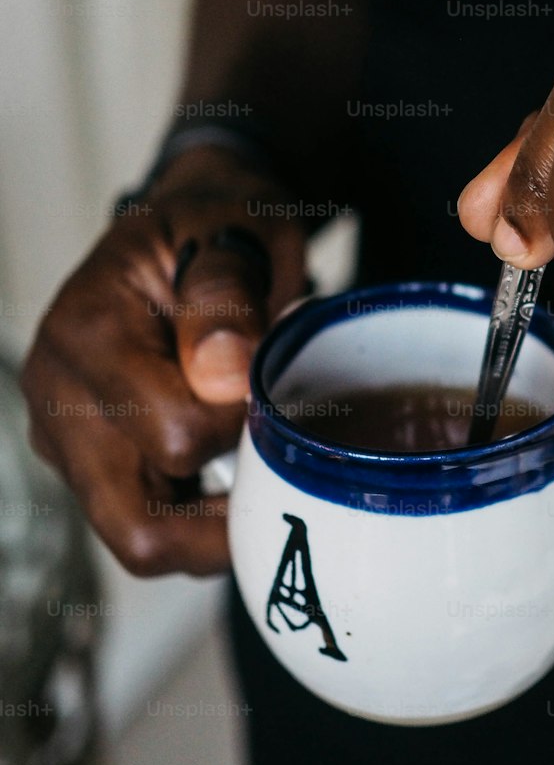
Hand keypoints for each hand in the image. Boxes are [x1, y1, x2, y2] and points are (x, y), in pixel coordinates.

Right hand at [20, 147, 306, 574]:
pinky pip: (144, 522)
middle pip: (136, 525)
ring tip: (261, 465)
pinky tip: (235, 467)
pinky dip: (198, 515)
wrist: (192, 225)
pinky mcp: (86, 460)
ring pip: (138, 539)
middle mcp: (59, 396)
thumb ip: (227, 295)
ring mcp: (66, 436)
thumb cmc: (220, 226)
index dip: (244, 428)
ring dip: (211, 524)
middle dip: (222, 522)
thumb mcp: (236, 232)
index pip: (174, 434)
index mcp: (89, 333)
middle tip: (284, 478)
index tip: (278, 388)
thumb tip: (226, 370)